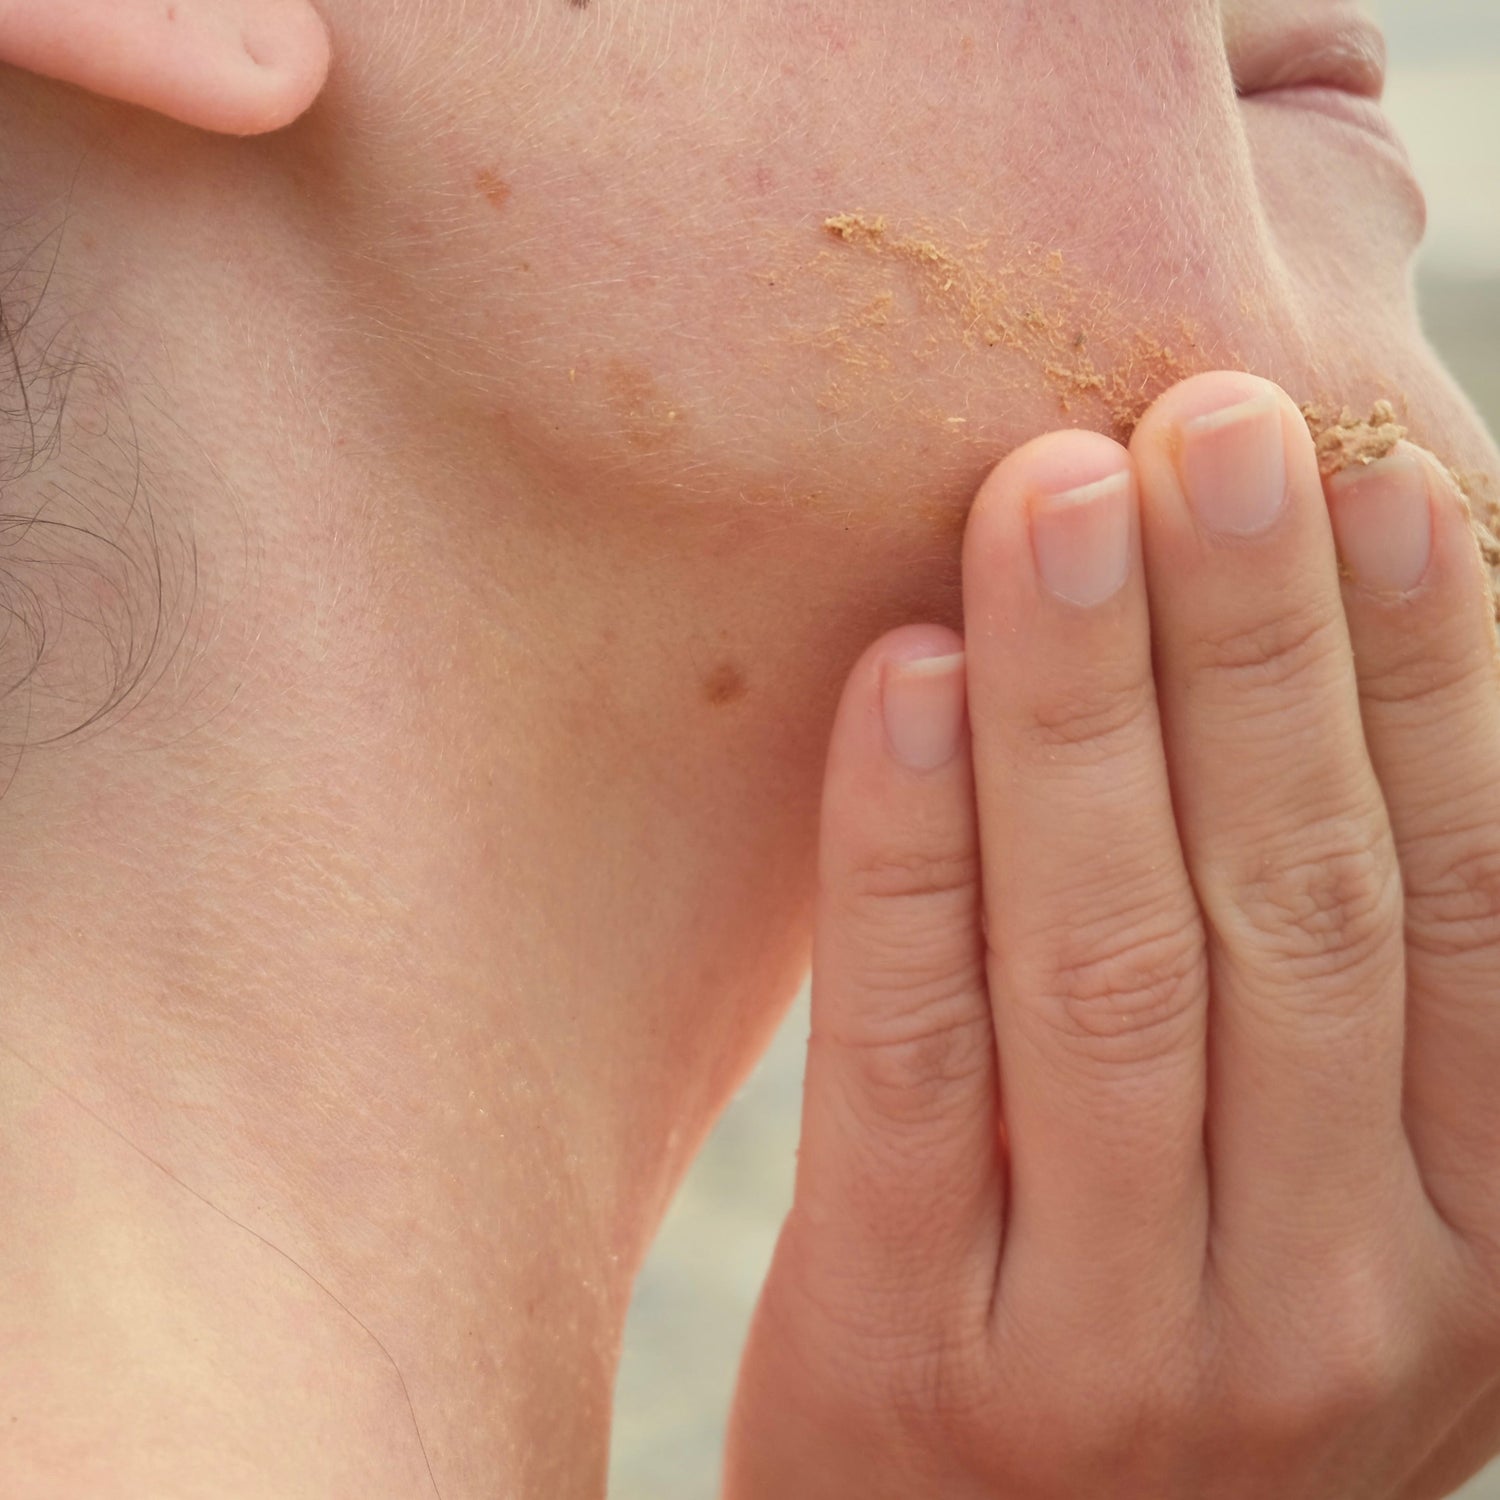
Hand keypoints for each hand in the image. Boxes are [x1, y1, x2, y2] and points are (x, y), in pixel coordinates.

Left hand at [725, 372, 1499, 1498]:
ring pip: (1109, 966)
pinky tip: (897, 677)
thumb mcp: (1323, 1210)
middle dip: (1257, 646)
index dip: (1437, 680)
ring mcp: (1122, 1349)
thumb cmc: (1165, 1350)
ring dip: (1085, 706)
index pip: (1469, 915)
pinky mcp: (910, 1359)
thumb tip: (1357, 700)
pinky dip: (907, 856)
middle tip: (1209, 413)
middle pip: (1294, 910)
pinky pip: (911, 1062)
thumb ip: (1349, 1006)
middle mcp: (1334, 1308)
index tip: (1384, 474)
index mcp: (1478, 1250)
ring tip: (1053, 492)